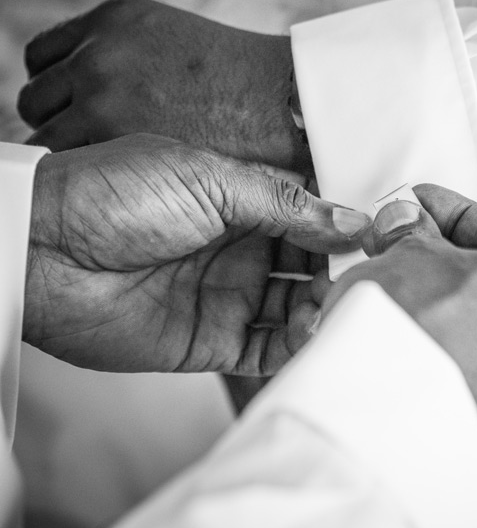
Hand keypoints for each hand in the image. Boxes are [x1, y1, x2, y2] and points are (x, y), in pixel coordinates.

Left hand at [17, 0, 307, 172]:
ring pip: (42, 134)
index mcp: (117, 18)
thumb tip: (119, 97)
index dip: (62, 88)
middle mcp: (99, 48)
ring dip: (68, 152)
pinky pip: (60, 158)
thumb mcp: (188, 51)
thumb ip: (141, 64)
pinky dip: (80, 172)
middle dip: (62, 120)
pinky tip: (114, 182)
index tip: (81, 111)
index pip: (46, 55)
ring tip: (110, 174)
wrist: (292, 105)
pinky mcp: (108, 131)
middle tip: (99, 148)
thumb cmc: (255, 91)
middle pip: (37, 96)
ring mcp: (100, 88)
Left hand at [24, 134, 369, 373]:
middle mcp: (242, 248)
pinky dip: (295, 346)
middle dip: (344, 271)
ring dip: (325, 308)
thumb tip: (353, 220)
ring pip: (297, 307)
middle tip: (371, 278)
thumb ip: (284, 203)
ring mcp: (229, 295)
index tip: (385, 236)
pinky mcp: (210, 340)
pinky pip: (267, 348)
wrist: (40, 249)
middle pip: (313, 264)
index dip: (348, 226)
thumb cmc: (113, 194)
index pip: (313, 216)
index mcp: (243, 200)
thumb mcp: (209, 179)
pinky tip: (313, 335)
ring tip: (342, 307)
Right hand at [314, 184, 476, 461]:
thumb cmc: (414, 331)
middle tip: (402, 250)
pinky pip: (469, 386)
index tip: (420, 209)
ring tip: (392, 299)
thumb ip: (416, 233)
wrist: (373, 417)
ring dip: (442, 317)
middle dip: (447, 269)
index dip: (452, 215)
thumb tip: (407, 225)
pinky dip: (441, 363)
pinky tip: (402, 347)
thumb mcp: (412, 251)